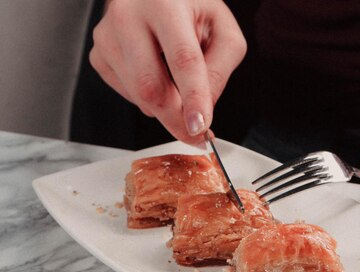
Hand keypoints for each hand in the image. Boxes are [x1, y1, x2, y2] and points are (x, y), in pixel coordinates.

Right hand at [89, 0, 245, 145]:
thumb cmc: (191, 8)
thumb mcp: (223, 31)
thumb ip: (220, 70)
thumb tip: (203, 111)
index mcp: (166, 4)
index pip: (182, 59)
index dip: (193, 98)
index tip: (199, 127)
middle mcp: (129, 16)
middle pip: (151, 86)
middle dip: (176, 119)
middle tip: (196, 133)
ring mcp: (107, 36)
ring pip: (139, 96)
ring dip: (166, 108)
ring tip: (181, 90)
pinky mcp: (99, 55)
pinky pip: (128, 95)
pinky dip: (149, 99)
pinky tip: (159, 78)